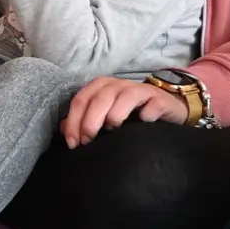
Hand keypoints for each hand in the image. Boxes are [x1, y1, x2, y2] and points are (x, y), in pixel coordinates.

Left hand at [61, 76, 185, 146]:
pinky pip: (153, 104)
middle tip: (87, 140)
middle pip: (100, 98)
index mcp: (101, 87)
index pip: (81, 100)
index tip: (73, 143)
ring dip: (115, 114)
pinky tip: (144, 122)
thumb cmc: (130, 114)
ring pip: (125, 96)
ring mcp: (141, 91)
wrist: (165, 108)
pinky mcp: (160, 99)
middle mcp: (119, 85)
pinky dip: (148, 113)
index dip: (74, 120)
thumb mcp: (104, 116)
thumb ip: (83, 120)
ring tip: (112, 129)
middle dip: (90, 120)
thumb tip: (64, 129)